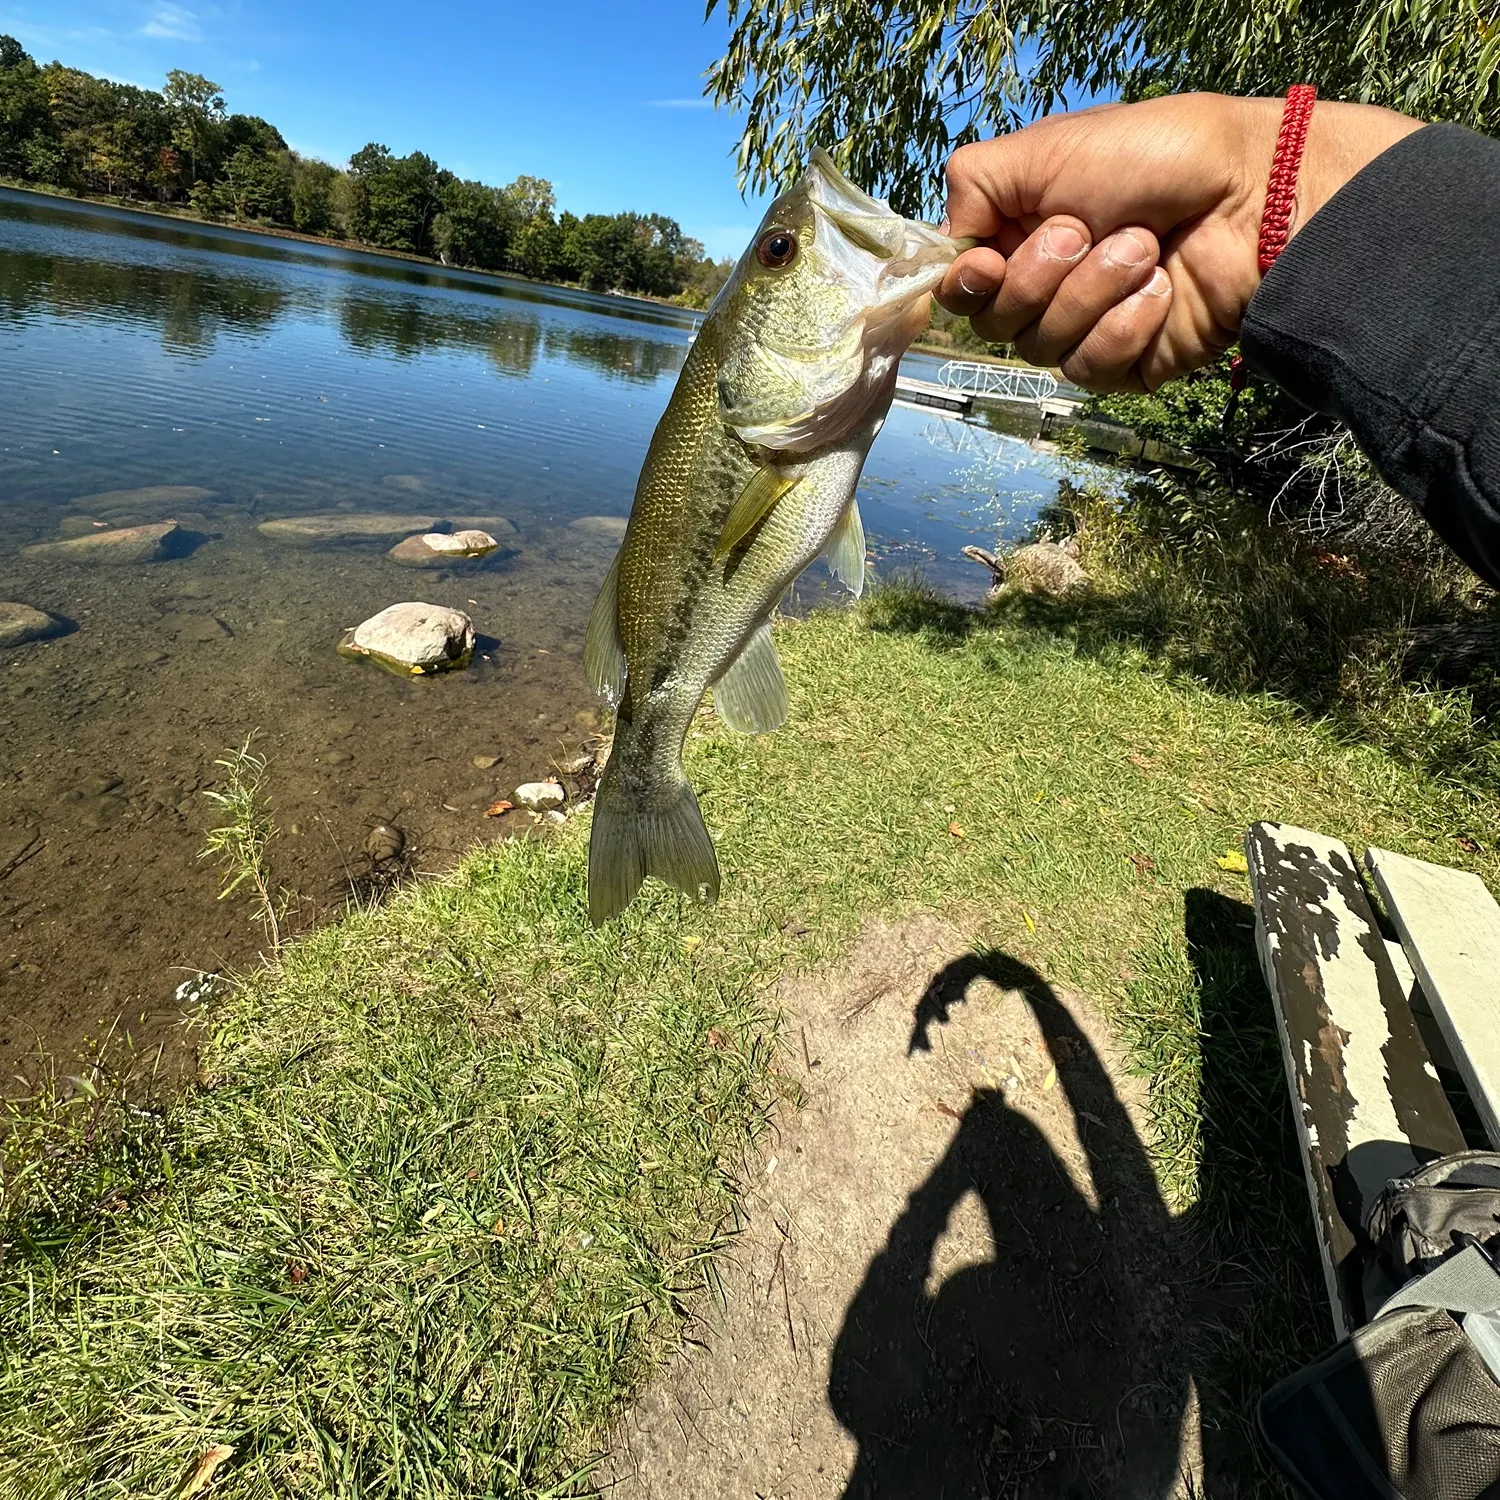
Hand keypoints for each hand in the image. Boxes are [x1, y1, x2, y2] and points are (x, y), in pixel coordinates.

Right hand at [937, 94, 1422, 391]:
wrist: (1253, 196)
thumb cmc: (1157, 157)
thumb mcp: (1044, 149)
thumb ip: (972, 188)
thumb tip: (949, 249)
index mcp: (1018, 235)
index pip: (958, 288)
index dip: (966, 284)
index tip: (989, 262)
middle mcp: (1044, 286)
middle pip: (993, 324)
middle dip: (1040, 276)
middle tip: (1091, 229)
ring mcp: (1083, 328)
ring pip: (1041, 348)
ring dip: (1093, 292)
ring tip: (1145, 248)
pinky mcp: (1124, 364)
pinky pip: (1090, 369)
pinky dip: (1125, 327)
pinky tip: (1160, 293)